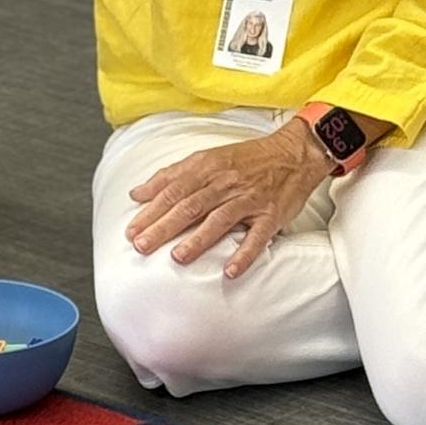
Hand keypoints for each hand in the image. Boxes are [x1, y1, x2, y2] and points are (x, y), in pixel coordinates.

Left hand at [125, 119, 334, 279]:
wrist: (294, 153)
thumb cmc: (247, 158)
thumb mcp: (207, 157)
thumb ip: (172, 175)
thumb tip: (137, 193)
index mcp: (208, 167)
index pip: (173, 190)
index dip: (151, 211)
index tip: (131, 230)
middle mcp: (226, 183)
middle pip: (190, 205)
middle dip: (164, 226)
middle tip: (142, 245)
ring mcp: (249, 199)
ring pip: (220, 219)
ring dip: (198, 239)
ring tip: (178, 257)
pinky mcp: (270, 215)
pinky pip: (257, 236)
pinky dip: (244, 254)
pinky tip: (230, 271)